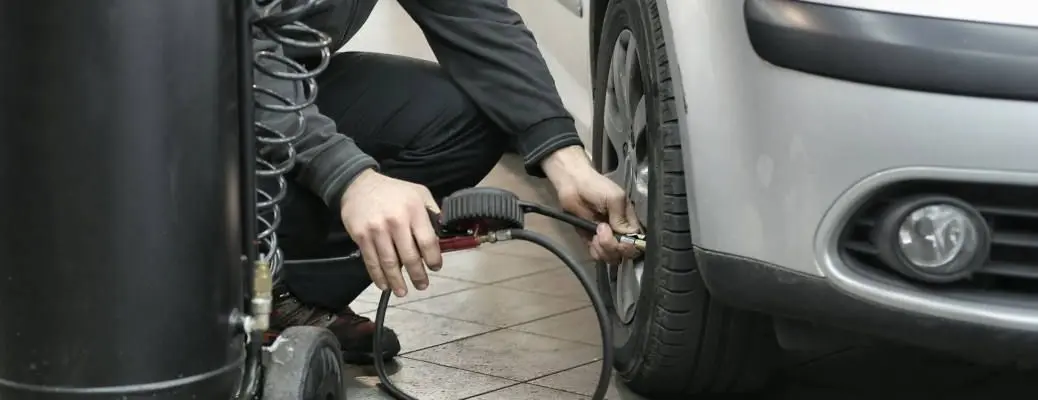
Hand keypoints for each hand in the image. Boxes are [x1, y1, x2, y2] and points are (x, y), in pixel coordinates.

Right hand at [339, 169, 441, 296]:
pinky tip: (384, 285)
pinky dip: (378, 276)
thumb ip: (432, 212)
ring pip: (389, 262)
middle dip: (417, 275)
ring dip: (397, 281)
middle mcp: (396, 221)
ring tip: (403, 292)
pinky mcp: (361, 236)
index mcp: (414, 210)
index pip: (427, 241)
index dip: (433, 259)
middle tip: (422, 285)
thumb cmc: (393, 191)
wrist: (358, 185)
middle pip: (409, 256)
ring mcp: (377, 230)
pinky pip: (371, 261)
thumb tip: (444, 232)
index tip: (435, 267)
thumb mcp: (419, 193)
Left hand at [542, 146, 640, 263]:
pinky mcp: (591, 241)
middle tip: (601, 231)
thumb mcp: (614, 198)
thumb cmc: (596, 186)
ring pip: (612, 256)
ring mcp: (606, 237)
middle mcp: (620, 231)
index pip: (637, 241)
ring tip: (595, 233)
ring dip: (603, 249)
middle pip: (625, 252)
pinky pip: (598, 255)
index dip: (630, 246)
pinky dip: (595, 251)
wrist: (573, 185)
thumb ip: (621, 217)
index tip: (620, 240)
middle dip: (614, 247)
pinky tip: (591, 240)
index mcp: (629, 220)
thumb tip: (626, 235)